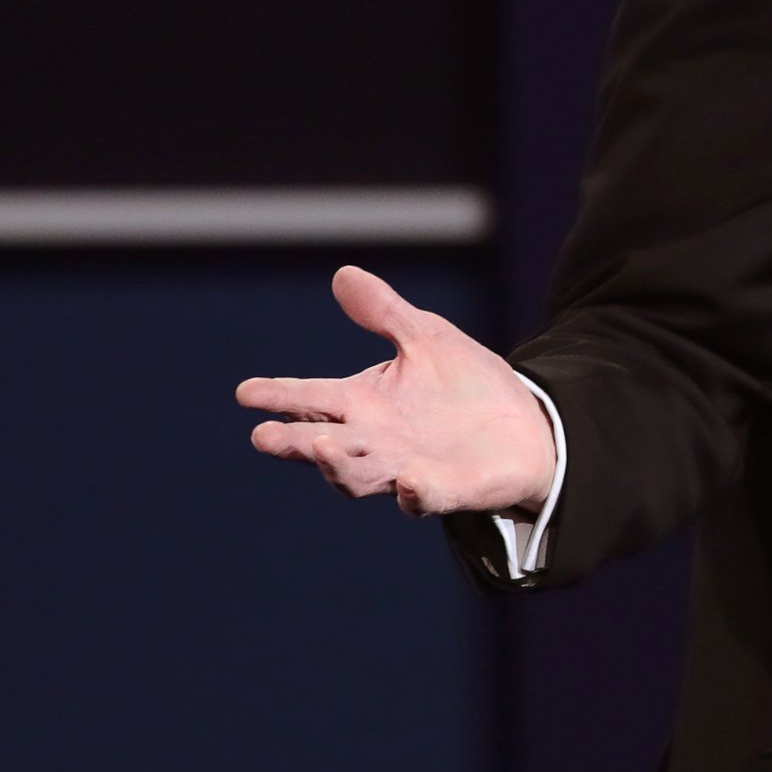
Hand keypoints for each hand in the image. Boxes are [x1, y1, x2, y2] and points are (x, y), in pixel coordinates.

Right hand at [237, 265, 556, 516]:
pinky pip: (424, 497)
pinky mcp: (445, 490)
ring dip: (339, 465)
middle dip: (293, 441)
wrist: (526, 426)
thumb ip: (385, 314)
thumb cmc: (467, 385)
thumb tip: (344, 274)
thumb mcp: (427, 339)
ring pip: (360, 476)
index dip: (280, 395)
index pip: (313, 398)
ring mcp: (407, 469)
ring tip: (318, 445)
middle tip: (263, 435)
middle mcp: (376, 441)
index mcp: (366, 404)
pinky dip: (414, 492)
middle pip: (323, 445)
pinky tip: (409, 478)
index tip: (246, 390)